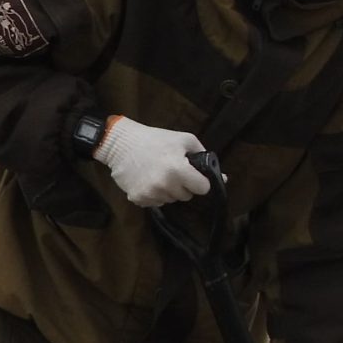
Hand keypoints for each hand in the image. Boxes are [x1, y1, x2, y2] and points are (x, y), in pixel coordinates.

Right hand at [95, 116, 209, 206]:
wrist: (120, 143)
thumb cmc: (155, 139)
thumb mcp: (183, 140)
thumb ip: (204, 156)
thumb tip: (223, 177)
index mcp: (179, 170)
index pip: (203, 189)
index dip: (200, 181)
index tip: (193, 175)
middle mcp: (165, 185)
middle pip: (187, 196)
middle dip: (184, 185)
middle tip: (173, 170)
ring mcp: (150, 194)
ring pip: (171, 200)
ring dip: (169, 190)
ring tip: (158, 173)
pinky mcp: (137, 199)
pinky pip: (155, 203)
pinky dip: (154, 194)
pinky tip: (147, 179)